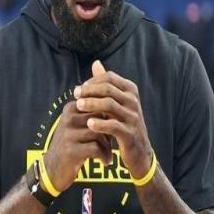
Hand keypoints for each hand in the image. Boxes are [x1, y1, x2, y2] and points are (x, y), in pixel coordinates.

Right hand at [43, 100, 111, 192]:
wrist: (52, 169)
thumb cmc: (71, 145)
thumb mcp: (77, 126)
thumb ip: (92, 116)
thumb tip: (117, 113)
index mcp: (70, 109)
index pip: (98, 106)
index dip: (108, 119)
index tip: (108, 131)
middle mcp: (67, 119)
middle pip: (100, 120)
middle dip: (109, 133)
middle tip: (110, 144)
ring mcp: (68, 135)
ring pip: (99, 135)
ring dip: (107, 147)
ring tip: (108, 154)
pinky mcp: (71, 151)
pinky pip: (96, 149)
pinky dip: (104, 156)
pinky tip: (104, 162)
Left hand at [74, 61, 153, 178]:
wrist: (139, 151)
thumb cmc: (123, 122)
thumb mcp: (116, 101)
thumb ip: (106, 83)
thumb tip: (95, 63)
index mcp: (130, 90)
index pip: (109, 77)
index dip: (92, 81)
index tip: (79, 88)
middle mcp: (134, 101)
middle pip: (108, 89)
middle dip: (89, 91)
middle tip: (75, 95)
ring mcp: (133, 117)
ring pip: (110, 105)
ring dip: (91, 104)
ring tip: (78, 106)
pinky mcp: (130, 134)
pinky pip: (113, 126)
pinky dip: (100, 123)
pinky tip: (88, 124)